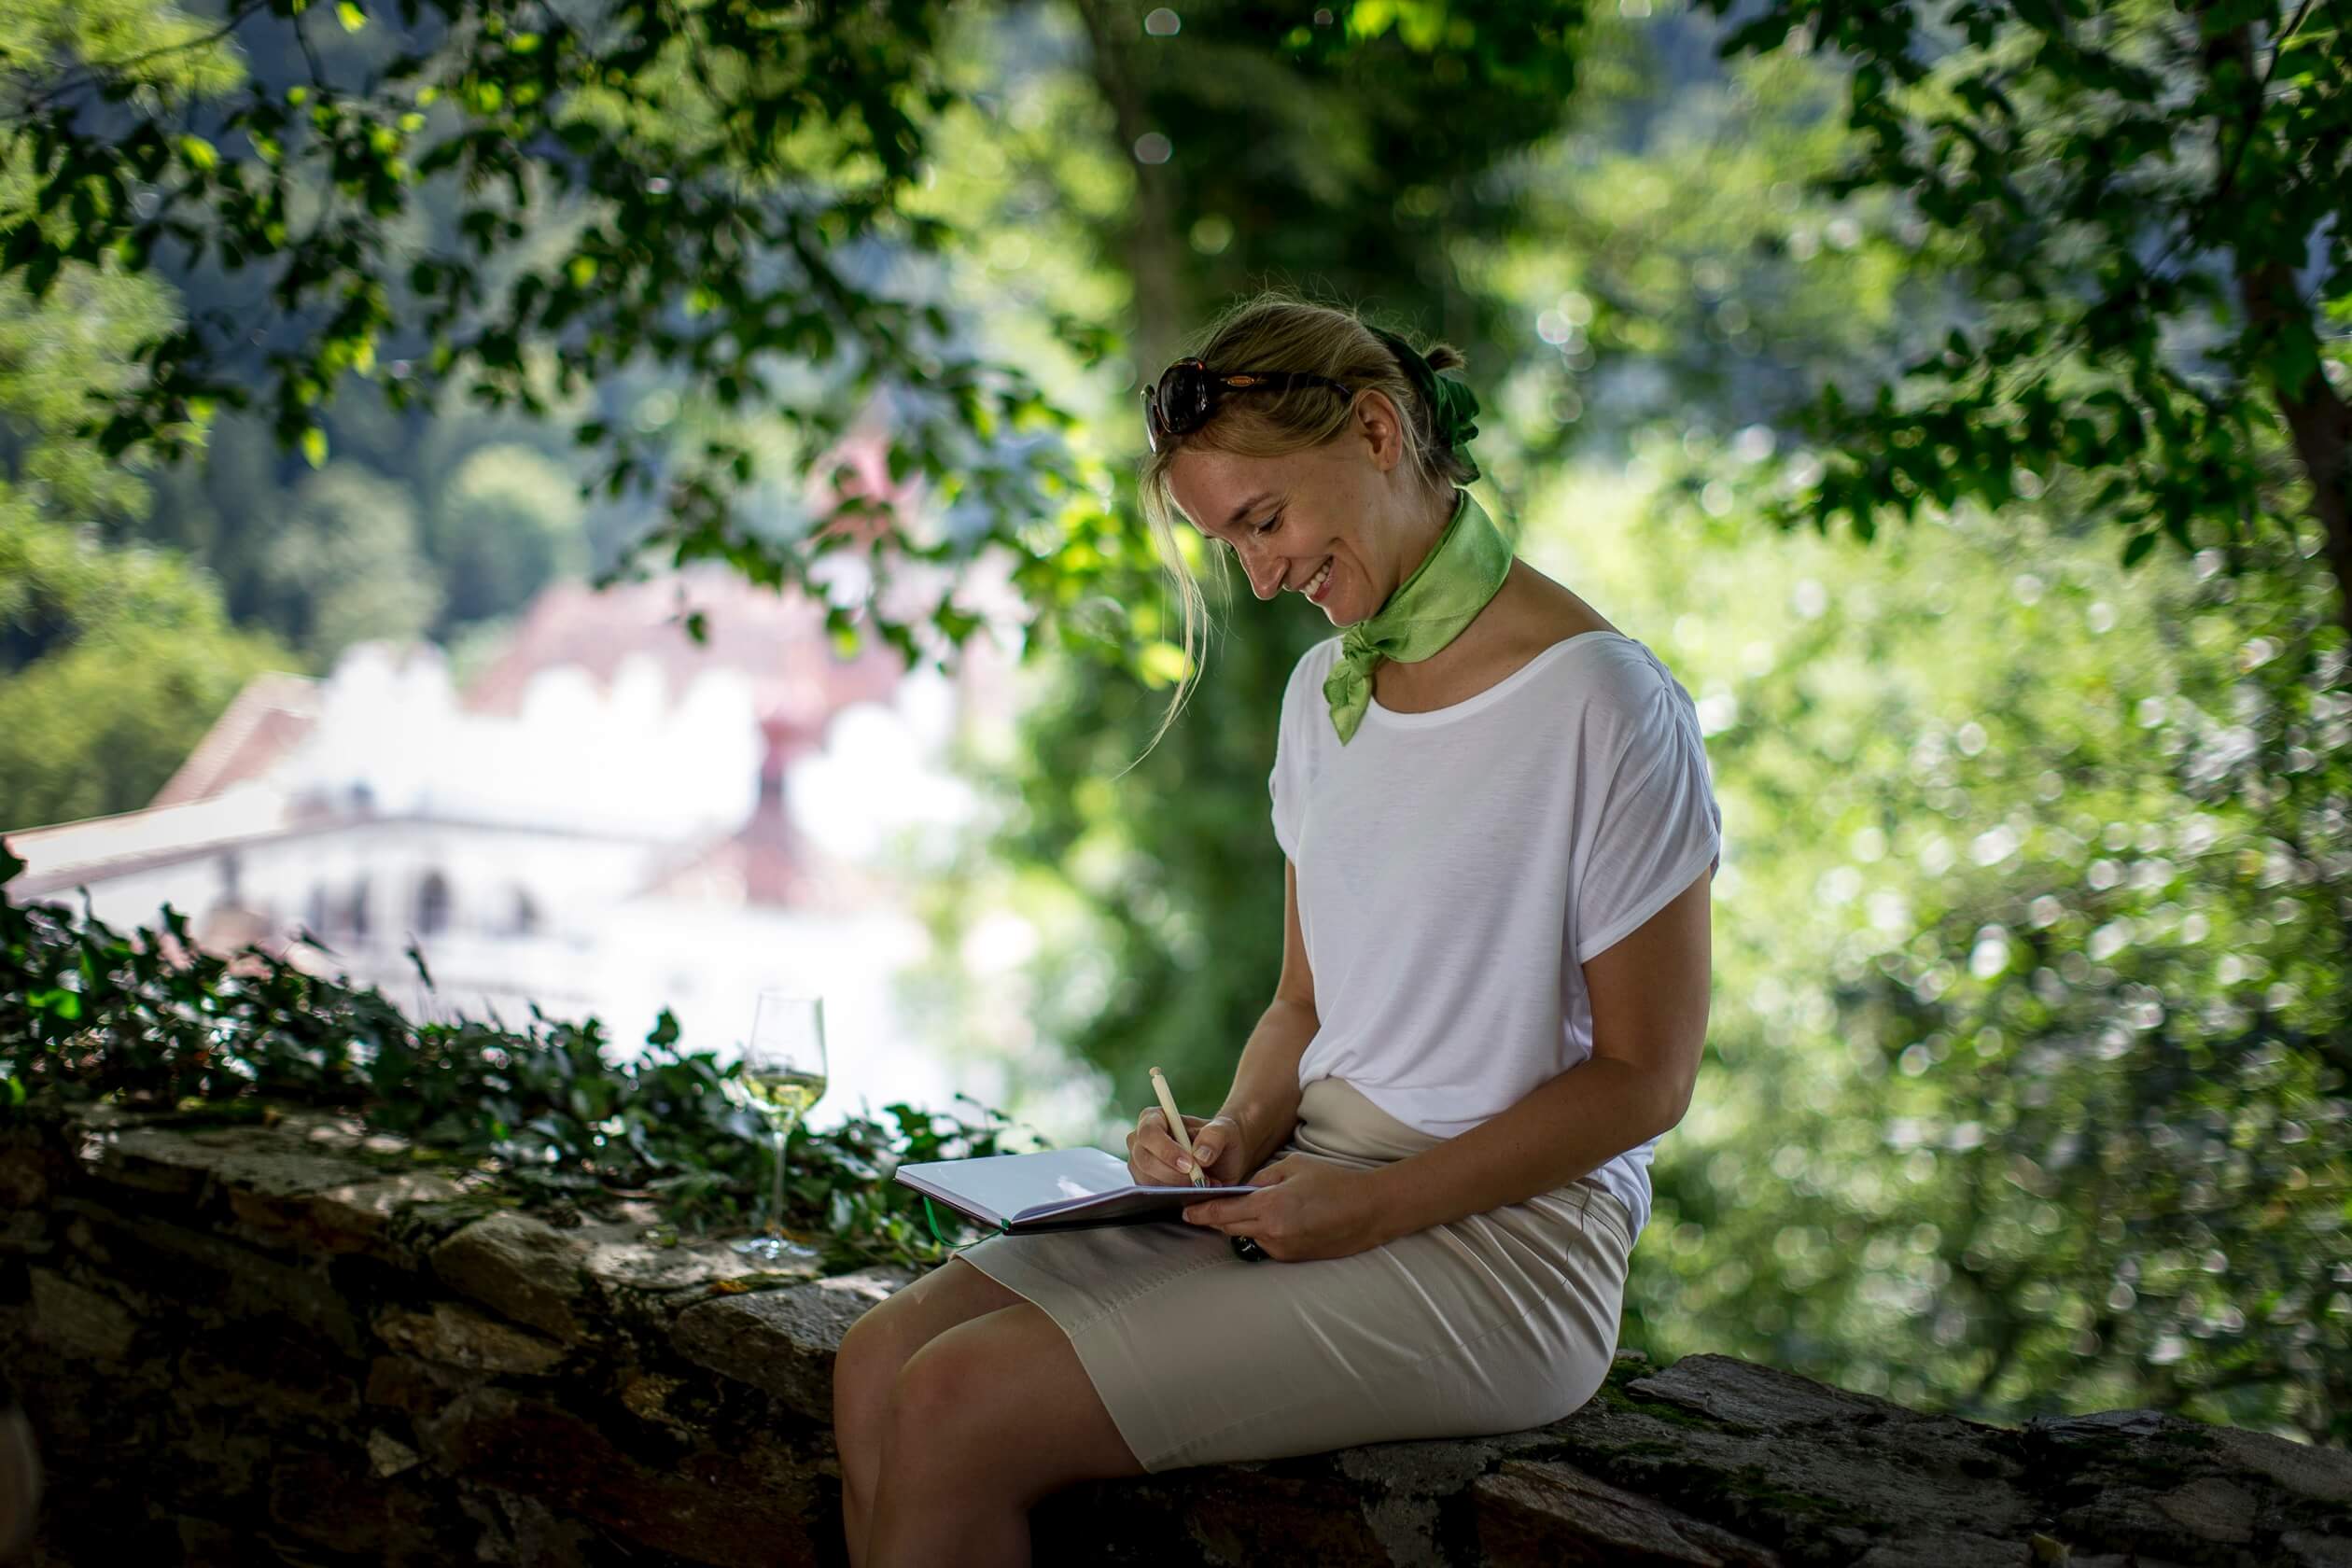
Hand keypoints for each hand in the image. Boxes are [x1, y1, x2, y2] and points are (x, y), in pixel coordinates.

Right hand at [1126, 1107, 1250, 1187]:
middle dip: (1173, 1175)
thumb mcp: (1225, 1130)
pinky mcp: (1146, 1183)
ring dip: (1176, 1187)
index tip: (1189, 1165)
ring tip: (1204, 1184)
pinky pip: (1152, 1194)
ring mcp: (1141, 1163)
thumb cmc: (1220, 1138)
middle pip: (1144, 1160)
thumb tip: (1200, 1156)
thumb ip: (1214, 1136)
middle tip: (1200, 1181)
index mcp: (1155, 1118)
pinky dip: (1174, 1196)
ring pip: (1147, 1180)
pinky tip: (1195, 1192)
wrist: (1224, 1158)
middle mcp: (1142, 1140)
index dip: (1166, 1150)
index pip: (1149, 1133)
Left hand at [1180, 1156, 1383, 1261]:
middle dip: (1215, 1218)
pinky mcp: (1293, 1258)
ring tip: (1252, 1208)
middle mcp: (1272, 1232)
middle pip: (1228, 1227)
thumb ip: (1262, 1177)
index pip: (1223, 1212)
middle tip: (1203, 1209)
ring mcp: (1282, 1249)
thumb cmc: (1333, 1182)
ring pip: (1247, 1236)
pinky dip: (1263, 1232)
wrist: (1369, 1210)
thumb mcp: (1293, 1166)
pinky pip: (1267, 1244)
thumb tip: (1243, 1188)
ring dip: (1242, 1224)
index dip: (1200, 1212)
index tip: (1184, 1211)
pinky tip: (1278, 1219)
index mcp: (1270, 1207)